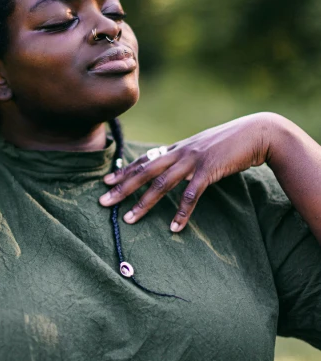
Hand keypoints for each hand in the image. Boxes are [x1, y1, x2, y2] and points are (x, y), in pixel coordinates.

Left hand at [99, 113, 277, 231]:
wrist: (256, 133)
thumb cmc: (230, 142)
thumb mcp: (202, 147)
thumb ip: (186, 157)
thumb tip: (173, 167)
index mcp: (177, 148)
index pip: (145, 160)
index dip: (125, 171)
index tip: (107, 182)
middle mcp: (180, 152)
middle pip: (144, 172)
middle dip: (122, 188)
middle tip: (103, 201)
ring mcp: (193, 161)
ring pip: (161, 184)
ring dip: (144, 203)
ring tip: (129, 219)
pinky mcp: (209, 170)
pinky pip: (191, 195)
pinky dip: (181, 212)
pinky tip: (174, 227)